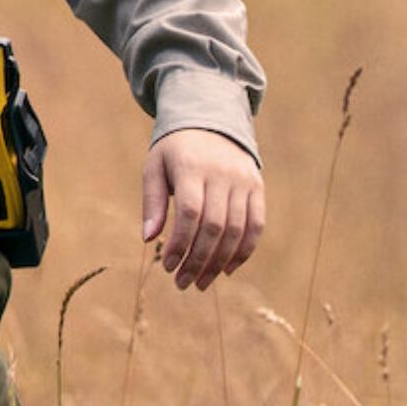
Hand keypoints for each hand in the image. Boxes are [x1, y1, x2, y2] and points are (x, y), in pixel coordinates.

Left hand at [142, 127, 263, 289]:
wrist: (210, 122)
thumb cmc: (174, 151)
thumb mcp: (154, 167)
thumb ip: (153, 202)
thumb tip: (148, 239)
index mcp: (192, 167)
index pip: (190, 213)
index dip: (181, 243)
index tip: (168, 266)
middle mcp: (222, 174)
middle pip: (215, 227)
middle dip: (198, 260)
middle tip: (183, 283)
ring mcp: (244, 181)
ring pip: (237, 230)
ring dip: (219, 262)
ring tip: (201, 282)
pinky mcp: (258, 188)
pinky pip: (256, 225)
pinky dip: (244, 251)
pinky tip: (227, 269)